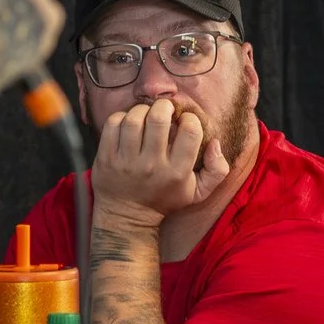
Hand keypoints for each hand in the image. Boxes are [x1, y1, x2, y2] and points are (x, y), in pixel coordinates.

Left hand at [90, 97, 232, 224]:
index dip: (190, 119)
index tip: (185, 121)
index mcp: (177, 172)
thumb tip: (215, 143)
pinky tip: (128, 123)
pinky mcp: (106, 158)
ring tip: (146, 115)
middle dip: (164, 107)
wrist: (127, 216)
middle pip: (158, 119)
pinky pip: (113, 124)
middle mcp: (152, 166)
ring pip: (134, 119)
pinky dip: (121, 116)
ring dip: (142, 110)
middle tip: (164, 110)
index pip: (190, 131)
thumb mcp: (198, 192)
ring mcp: (126, 162)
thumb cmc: (165, 199)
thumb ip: (217, 170)